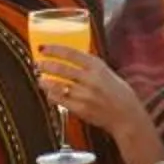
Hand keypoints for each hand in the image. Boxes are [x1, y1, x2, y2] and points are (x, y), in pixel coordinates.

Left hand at [34, 47, 156, 159]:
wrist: (126, 116)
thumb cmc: (119, 93)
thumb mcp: (107, 73)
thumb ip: (90, 66)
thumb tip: (71, 58)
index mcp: (98, 67)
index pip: (71, 53)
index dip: (55, 49)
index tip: (44, 47)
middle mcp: (91, 79)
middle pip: (62, 68)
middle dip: (46, 65)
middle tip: (37, 63)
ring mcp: (85, 95)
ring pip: (58, 85)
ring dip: (46, 81)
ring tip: (40, 79)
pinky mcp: (81, 109)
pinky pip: (60, 100)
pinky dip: (52, 96)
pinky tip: (49, 93)